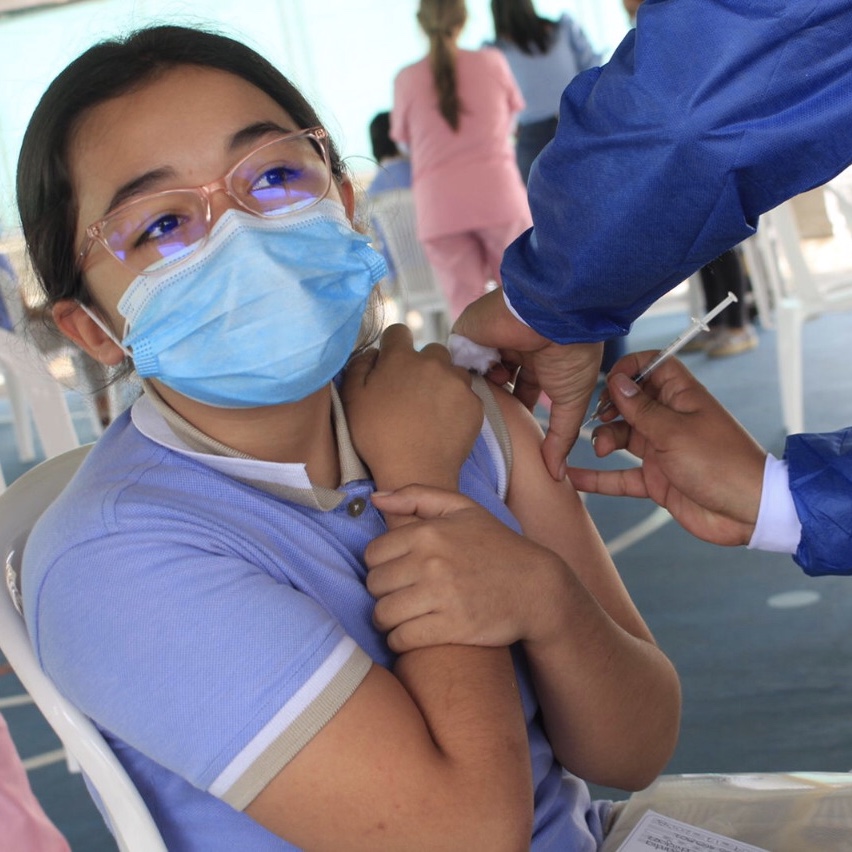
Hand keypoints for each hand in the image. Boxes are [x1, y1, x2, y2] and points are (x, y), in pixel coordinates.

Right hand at [341, 324, 482, 492]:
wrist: (415, 473)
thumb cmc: (377, 438)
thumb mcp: (353, 399)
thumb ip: (359, 366)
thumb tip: (372, 352)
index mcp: (401, 358)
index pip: (398, 332)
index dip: (393, 347)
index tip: (391, 366)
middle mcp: (433, 362)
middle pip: (431, 350)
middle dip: (422, 365)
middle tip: (413, 393)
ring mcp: (457, 382)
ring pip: (452, 371)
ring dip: (443, 382)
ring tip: (431, 409)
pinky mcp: (475, 403)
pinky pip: (466, 394)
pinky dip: (457, 403)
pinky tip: (444, 423)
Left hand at [366, 485, 559, 653]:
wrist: (536, 587)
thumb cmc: (497, 545)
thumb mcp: (463, 508)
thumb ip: (416, 496)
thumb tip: (375, 498)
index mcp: (429, 532)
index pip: (372, 554)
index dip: (380, 565)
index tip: (394, 572)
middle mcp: (432, 562)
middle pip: (375, 584)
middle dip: (383, 592)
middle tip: (400, 595)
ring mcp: (442, 596)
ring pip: (383, 614)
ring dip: (388, 620)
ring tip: (401, 617)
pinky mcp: (452, 628)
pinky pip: (402, 639)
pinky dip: (400, 641)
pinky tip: (412, 635)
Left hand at [452, 288, 602, 479]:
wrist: (554, 315)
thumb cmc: (571, 354)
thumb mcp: (571, 400)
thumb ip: (561, 438)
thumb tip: (557, 475)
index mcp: (537, 360)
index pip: (521, 390)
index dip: (517, 407)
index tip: (513, 426)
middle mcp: (512, 350)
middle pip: (494, 383)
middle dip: (494, 401)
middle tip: (490, 419)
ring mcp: (489, 340)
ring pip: (474, 373)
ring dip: (482, 386)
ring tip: (491, 394)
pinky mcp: (468, 332)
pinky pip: (457, 359)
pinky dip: (466, 372)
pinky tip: (477, 379)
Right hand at [567, 352, 766, 545]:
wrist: (747, 512)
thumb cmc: (720, 464)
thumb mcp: (674, 431)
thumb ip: (640, 409)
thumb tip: (616, 381)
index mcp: (682, 397)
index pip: (653, 367)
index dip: (630, 368)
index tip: (610, 381)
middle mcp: (670, 420)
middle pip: (630, 403)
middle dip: (610, 409)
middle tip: (599, 419)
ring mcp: (663, 450)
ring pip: (623, 437)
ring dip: (605, 440)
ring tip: (601, 450)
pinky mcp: (657, 480)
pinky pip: (622, 476)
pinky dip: (600, 478)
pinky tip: (575, 478)